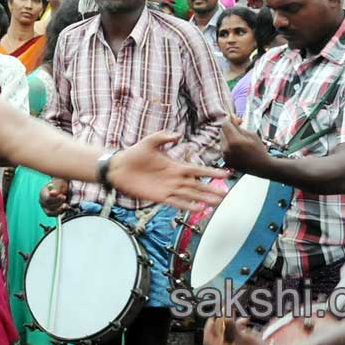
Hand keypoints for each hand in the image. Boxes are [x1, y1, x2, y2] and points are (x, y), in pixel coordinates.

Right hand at [39, 179, 69, 215]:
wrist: (62, 188)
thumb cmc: (60, 185)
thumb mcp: (60, 184)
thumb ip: (56, 188)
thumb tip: (52, 193)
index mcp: (42, 193)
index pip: (47, 199)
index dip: (56, 199)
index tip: (64, 196)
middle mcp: (42, 201)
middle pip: (49, 206)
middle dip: (59, 204)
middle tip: (66, 198)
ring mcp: (45, 207)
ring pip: (50, 212)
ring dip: (60, 209)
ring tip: (66, 204)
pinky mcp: (49, 212)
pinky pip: (54, 215)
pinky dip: (60, 212)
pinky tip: (65, 207)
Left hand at [109, 132, 229, 209]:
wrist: (119, 168)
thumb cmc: (134, 154)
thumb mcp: (149, 142)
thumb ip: (163, 137)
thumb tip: (177, 135)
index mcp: (175, 165)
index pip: (197, 169)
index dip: (211, 172)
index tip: (225, 173)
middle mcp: (175, 178)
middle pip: (197, 184)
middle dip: (211, 189)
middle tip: (226, 193)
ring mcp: (168, 188)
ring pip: (190, 195)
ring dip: (203, 199)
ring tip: (216, 203)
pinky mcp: (160, 197)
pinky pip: (177, 202)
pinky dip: (188, 206)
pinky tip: (198, 209)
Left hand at [204, 317, 298, 344]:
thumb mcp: (244, 336)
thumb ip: (231, 325)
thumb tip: (223, 312)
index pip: (209, 342)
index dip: (209, 328)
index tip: (212, 317)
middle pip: (216, 339)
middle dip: (220, 325)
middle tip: (222, 314)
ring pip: (224, 337)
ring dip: (231, 326)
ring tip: (240, 317)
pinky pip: (232, 339)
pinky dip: (237, 330)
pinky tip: (246, 322)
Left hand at [222, 115, 271, 174]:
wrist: (261, 166)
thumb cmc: (259, 149)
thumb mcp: (251, 134)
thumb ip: (239, 126)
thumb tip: (231, 117)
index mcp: (234, 141)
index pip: (225, 124)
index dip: (229, 119)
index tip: (233, 117)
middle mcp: (227, 148)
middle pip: (222, 131)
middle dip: (229, 127)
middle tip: (239, 126)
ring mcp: (225, 155)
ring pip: (222, 139)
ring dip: (228, 135)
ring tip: (240, 138)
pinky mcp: (225, 159)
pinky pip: (223, 147)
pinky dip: (228, 144)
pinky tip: (237, 146)